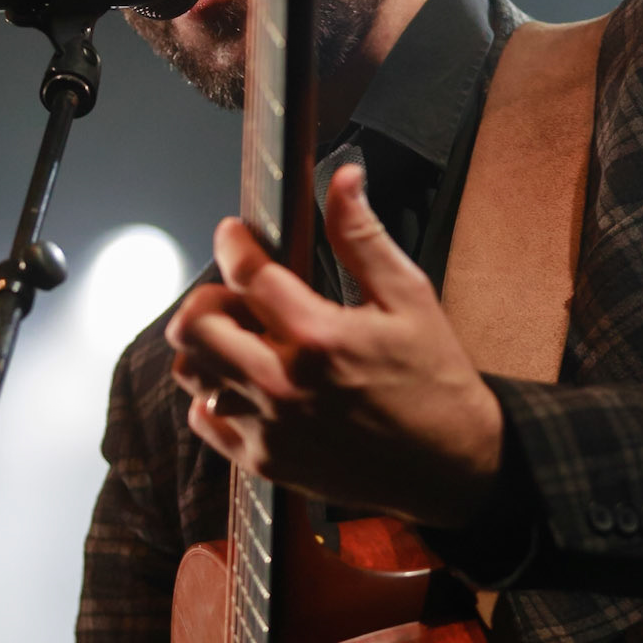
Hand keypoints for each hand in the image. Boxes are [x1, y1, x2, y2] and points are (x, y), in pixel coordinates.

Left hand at [166, 164, 503, 525]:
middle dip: (207, 295)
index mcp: (320, 336)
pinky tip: (243, 381)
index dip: (232, 242)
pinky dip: (211, 393)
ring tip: (239, 336)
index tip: (235, 233)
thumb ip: (363, 237)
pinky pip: (203, 418)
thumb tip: (343, 177)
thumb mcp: (409, 297)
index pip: (245, 274)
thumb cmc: (434, 378)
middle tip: (233, 292)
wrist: (452, 465)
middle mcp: (284, 385)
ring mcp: (269, 427)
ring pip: (191, 371)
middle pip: (196, 324)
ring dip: (205, 344)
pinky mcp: (265, 461)